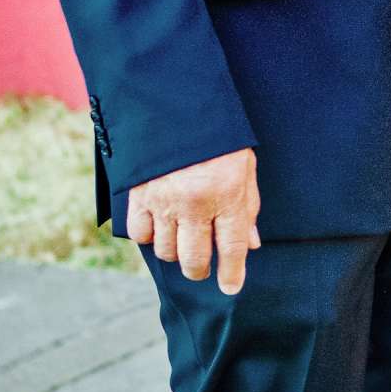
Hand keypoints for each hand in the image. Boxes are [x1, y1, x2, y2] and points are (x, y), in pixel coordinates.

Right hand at [127, 146, 260, 295]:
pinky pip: (140, 234)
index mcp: (227, 194)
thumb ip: (247, 207)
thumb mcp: (244, 167)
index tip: (230, 287)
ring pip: (167, 251)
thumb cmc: (216, 136)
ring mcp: (165, 201)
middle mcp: (196, 203)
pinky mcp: (140, 195)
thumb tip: (250, 244)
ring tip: (181, 240)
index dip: (232, 273)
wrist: (176, 103)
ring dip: (175, 252)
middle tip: (201, 268)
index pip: (232, 248)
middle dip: (200, 270)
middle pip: (195, 259)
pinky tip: (158, 227)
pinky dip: (149, 236)